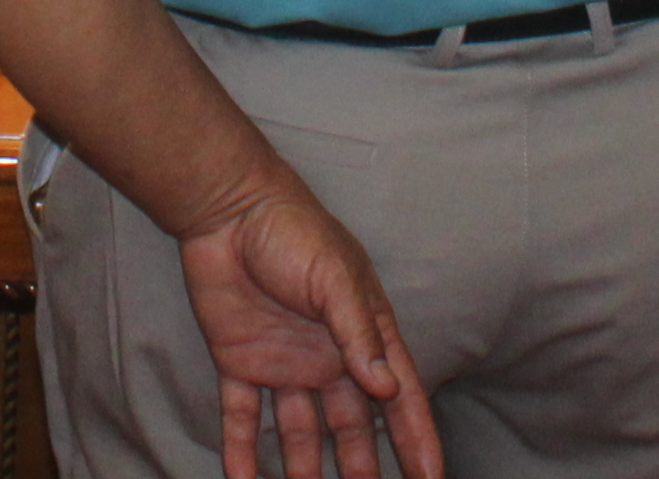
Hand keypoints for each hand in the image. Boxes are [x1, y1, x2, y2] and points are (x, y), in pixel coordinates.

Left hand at [177, 178, 439, 478]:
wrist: (226, 207)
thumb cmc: (292, 230)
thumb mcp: (335, 276)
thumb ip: (359, 332)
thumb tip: (387, 390)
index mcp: (361, 332)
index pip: (398, 395)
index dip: (416, 438)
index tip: (432, 478)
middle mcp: (326, 356)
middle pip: (352, 425)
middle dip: (364, 466)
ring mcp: (283, 362)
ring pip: (299, 432)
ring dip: (304, 470)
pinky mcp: (239, 361)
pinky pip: (242, 416)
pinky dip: (241, 452)